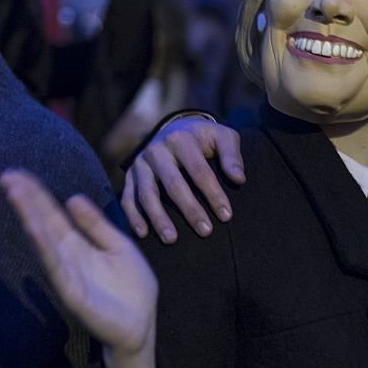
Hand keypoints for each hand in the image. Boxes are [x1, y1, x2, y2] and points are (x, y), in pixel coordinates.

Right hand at [0, 170, 156, 367]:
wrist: (141, 322)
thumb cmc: (130, 285)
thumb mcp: (117, 245)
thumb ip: (96, 224)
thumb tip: (72, 197)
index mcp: (80, 245)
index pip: (54, 215)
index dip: (38, 195)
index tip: (18, 174)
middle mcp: (69, 258)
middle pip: (45, 224)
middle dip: (28, 201)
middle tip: (7, 176)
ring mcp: (70, 276)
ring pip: (46, 243)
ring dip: (32, 219)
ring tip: (18, 195)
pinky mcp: (75, 295)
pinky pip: (59, 270)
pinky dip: (48, 251)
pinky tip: (38, 232)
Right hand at [122, 117, 244, 243]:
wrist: (175, 128)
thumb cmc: (204, 138)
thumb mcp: (222, 137)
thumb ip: (232, 155)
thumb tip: (239, 179)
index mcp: (181, 139)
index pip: (200, 171)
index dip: (214, 194)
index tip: (226, 215)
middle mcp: (157, 150)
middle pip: (174, 185)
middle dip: (190, 210)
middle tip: (205, 231)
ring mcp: (140, 164)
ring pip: (148, 194)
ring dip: (159, 219)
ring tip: (172, 240)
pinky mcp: (130, 175)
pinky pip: (128, 198)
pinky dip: (134, 217)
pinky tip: (143, 234)